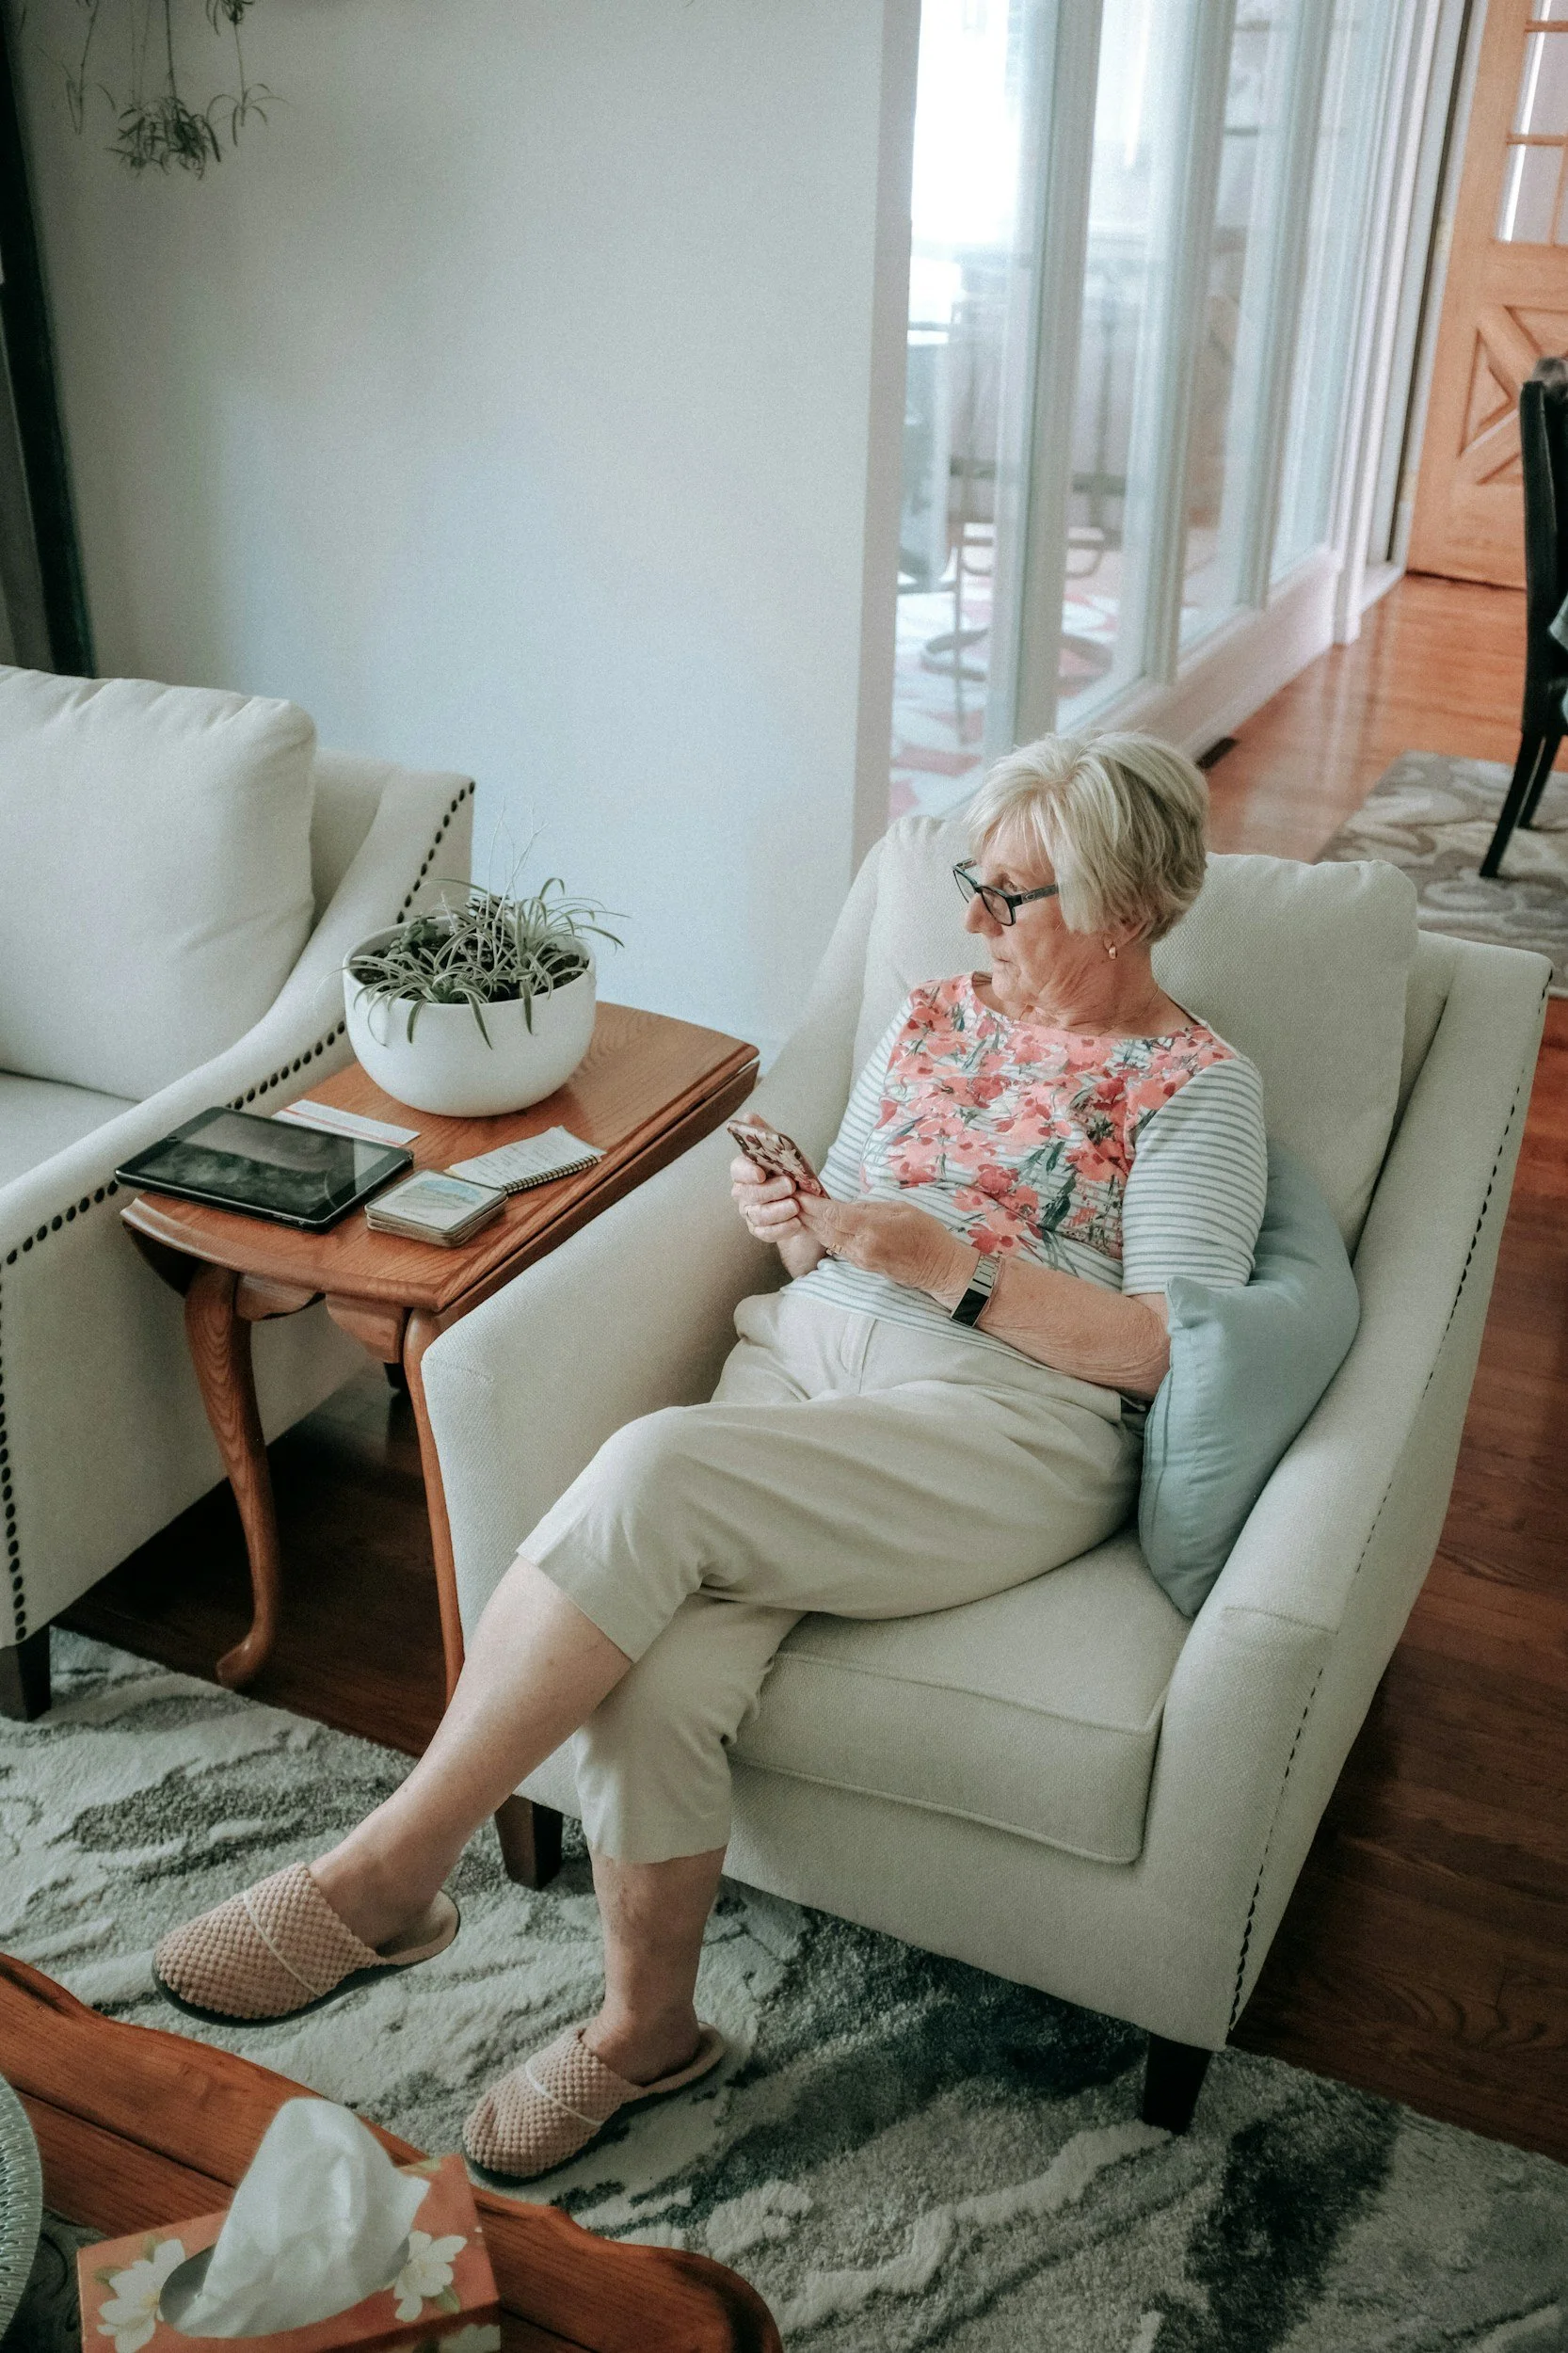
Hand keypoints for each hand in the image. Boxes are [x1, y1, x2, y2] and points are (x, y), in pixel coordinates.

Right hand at [730, 1153, 804, 1241]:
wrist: (805, 1201)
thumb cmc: (796, 1176)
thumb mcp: (797, 1165)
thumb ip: (796, 1166)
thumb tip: (800, 1176)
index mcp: (748, 1170)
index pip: (738, 1169)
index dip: (747, 1172)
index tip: (761, 1175)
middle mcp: (743, 1191)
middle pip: (749, 1193)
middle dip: (771, 1190)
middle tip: (790, 1186)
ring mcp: (748, 1211)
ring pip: (758, 1214)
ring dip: (778, 1211)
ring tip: (795, 1206)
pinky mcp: (757, 1229)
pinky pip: (765, 1232)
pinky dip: (782, 1228)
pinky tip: (796, 1222)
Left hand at [796, 1194, 974, 1301]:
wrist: (938, 1269)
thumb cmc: (927, 1235)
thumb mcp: (901, 1209)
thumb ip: (871, 1207)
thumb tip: (847, 1205)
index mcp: (872, 1229)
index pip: (833, 1214)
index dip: (812, 1203)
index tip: (798, 1192)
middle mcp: (861, 1246)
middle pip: (823, 1228)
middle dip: (804, 1213)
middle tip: (788, 1197)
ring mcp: (860, 1259)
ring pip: (826, 1239)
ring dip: (809, 1224)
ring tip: (794, 1209)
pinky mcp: (861, 1265)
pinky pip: (836, 1248)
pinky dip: (822, 1235)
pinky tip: (814, 1225)